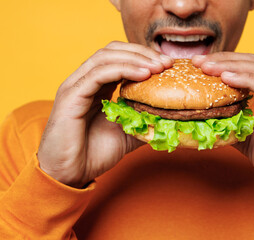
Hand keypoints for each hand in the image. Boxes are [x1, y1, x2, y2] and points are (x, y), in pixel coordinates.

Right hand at [38, 41, 172, 187]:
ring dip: (135, 59)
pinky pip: (98, 74)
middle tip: (166, 62)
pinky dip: (123, 70)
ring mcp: (75, 86)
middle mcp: (84, 81)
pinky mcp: (71, 96)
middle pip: (113, 51)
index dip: (144, 57)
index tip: (167, 65)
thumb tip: (169, 117)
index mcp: (96, 86)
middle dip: (142, 53)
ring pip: (105, 57)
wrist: (70, 174)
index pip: (120, 58)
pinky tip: (143, 74)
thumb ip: (144, 121)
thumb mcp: (128, 134)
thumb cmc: (93, 154)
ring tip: (158, 67)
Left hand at [193, 53, 253, 196]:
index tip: (198, 65)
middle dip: (223, 60)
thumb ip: (231, 126)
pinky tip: (228, 78)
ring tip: (208, 67)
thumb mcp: (247, 139)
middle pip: (252, 64)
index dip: (223, 63)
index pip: (247, 69)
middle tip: (198, 61)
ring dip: (231, 67)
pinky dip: (248, 80)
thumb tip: (207, 121)